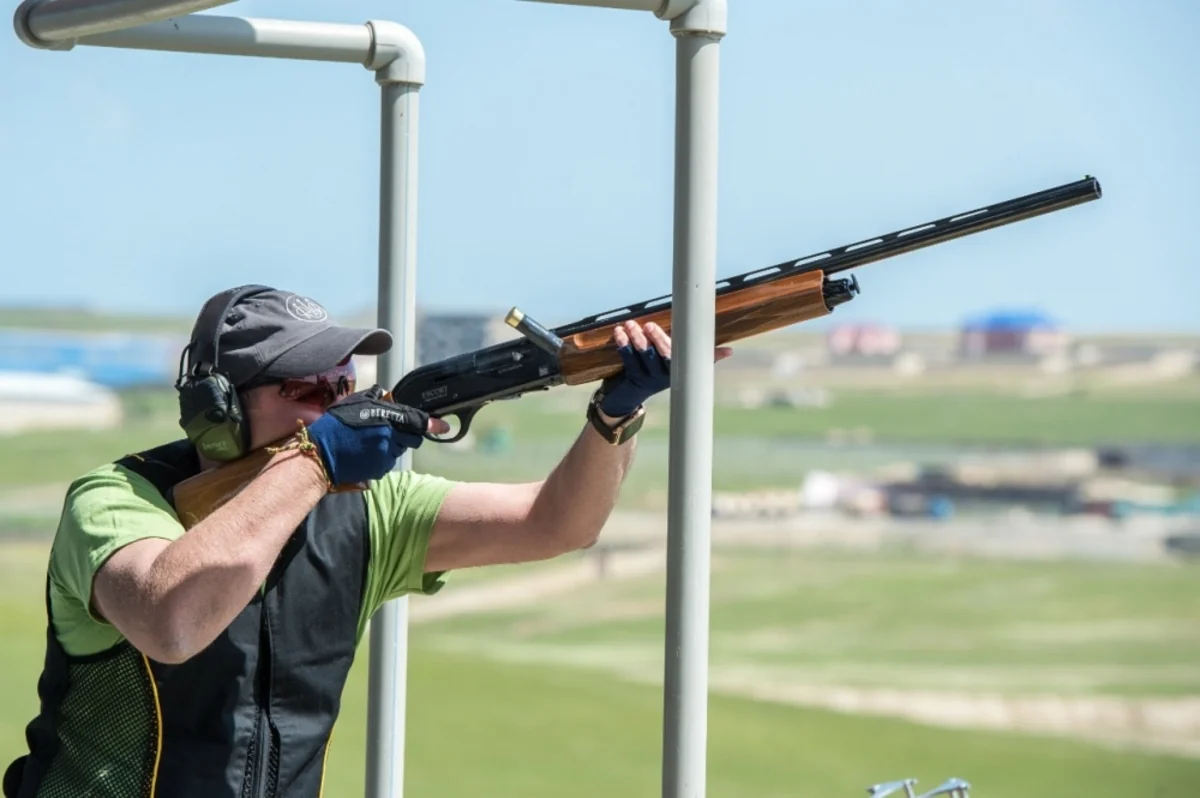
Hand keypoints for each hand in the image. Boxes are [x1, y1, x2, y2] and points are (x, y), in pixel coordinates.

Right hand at [306, 386, 447, 485]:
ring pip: (400, 450)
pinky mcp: (380, 470)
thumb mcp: (355, 402)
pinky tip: (366, 453)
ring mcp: (386, 455)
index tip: (444, 427)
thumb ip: (376, 398)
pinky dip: (383, 457)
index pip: (418, 421)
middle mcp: (390, 437)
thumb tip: (388, 395)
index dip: (433, 424)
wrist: (320, 454)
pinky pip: (389, 462)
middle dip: (407, 434)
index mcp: (387, 418)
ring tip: (371, 442)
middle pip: (412, 437)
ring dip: (393, 445)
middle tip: (389, 431)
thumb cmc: (335, 425)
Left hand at [597, 320, 732, 417]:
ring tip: (630, 325)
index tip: (682, 334)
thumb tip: (730, 352)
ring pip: (644, 356)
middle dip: (656, 338)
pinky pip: (628, 359)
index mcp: (680, 369)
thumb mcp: (680, 364)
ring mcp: (649, 377)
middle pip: (663, 354)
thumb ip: (702, 355)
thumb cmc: (657, 372)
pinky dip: (623, 344)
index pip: (682, 355)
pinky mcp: (633, 377)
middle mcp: (665, 375)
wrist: (627, 397)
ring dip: (636, 339)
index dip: (676, 343)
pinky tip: (619, 332)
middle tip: (648, 325)